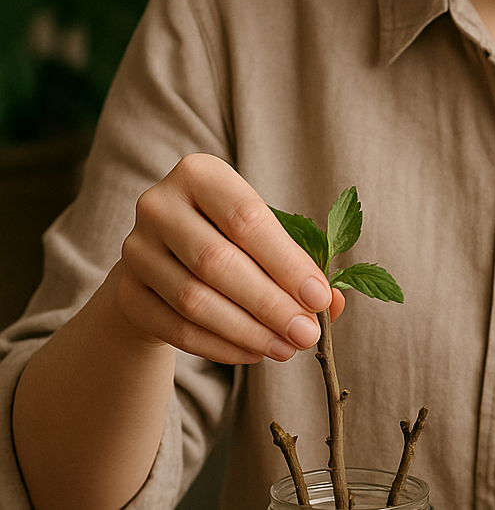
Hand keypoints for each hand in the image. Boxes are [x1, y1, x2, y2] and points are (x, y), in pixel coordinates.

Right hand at [112, 153, 344, 362]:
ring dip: (248, 331)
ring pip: (195, 301)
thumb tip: (333, 303)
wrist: (167, 259)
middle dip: (270, 304)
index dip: (286, 262)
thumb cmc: (232, 240)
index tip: (319, 297)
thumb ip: (301, 264)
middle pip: (218, 262)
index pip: (247, 219)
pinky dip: (220, 347)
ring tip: (287, 349)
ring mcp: (136, 250)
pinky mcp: (127, 293)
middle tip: (307, 334)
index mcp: (199, 174)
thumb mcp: (267, 238)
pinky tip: (254, 354)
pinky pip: (177, 328)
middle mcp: (159, 205)